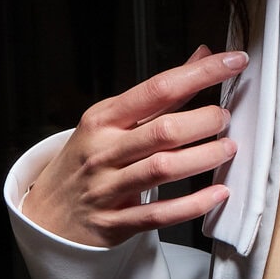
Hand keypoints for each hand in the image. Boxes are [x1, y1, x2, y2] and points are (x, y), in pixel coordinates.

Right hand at [22, 45, 247, 245]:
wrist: (47, 215)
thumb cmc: (85, 162)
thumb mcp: (111, 122)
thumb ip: (160, 94)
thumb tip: (200, 56)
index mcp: (103, 119)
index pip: (157, 88)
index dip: (200, 74)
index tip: (232, 62)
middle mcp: (104, 151)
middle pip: (163, 131)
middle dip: (203, 121)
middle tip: (225, 119)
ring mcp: (107, 188)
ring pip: (162, 169)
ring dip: (203, 158)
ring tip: (228, 149)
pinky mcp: (115, 223)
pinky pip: (158, 214)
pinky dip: (193, 204)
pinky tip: (217, 194)